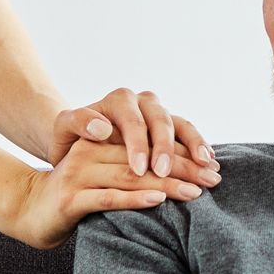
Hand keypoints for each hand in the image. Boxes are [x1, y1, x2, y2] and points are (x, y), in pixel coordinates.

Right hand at [5, 140, 210, 249]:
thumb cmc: (78, 193)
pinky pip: (108, 197)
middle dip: (183, 167)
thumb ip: (134, 164)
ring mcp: (78, 174)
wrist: (29, 209)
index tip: (212, 165)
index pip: (149, 141)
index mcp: (100, 139)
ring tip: (195, 192)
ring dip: (166, 185)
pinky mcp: (70, 199)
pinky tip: (158, 202)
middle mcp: (89, 151)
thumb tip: (188, 168)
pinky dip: (135, 199)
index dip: (183, 151)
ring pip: (130, 175)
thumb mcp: (105, 171)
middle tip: (212, 179)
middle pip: (145, 157)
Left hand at [48, 88, 219, 185]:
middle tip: (165, 173)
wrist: (80, 143)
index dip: (138, 145)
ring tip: (204, 167)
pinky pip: (190, 135)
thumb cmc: (70, 140)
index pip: (132, 121)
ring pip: (181, 124)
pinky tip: (210, 165)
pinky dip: (200, 148)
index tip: (139, 169)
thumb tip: (102, 127)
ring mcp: (160, 113)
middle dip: (165, 148)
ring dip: (193, 146)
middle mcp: (143, 102)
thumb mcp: (64, 130)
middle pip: (160, 121)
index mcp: (119, 99)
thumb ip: (78, 122)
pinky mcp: (172, 127)